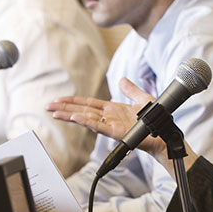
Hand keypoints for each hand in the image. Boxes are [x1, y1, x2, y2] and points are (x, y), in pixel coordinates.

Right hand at [47, 77, 165, 158]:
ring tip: (55, 112)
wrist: (164, 133)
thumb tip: (122, 79)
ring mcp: (111, 125)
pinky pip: (98, 126)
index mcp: (113, 109)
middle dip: (65, 108)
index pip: (89, 104)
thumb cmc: (156, 119)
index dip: (74, 101)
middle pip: (83, 110)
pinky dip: (86, 121)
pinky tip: (75, 117)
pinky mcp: (116, 132)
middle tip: (49, 106)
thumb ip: (130, 89)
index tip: (60, 99)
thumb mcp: (142, 98)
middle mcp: (109, 117)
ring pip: (86, 119)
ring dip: (70, 115)